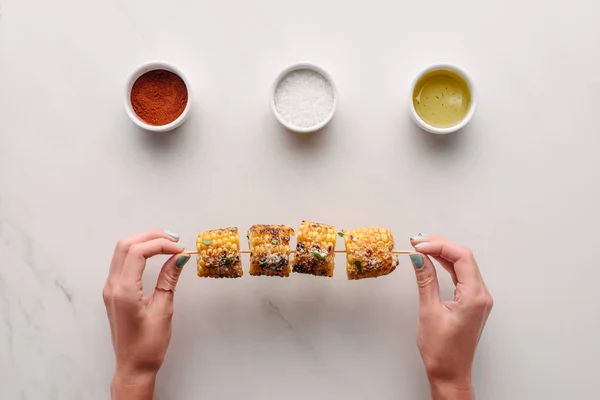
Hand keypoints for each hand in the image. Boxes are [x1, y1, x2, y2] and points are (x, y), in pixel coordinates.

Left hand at [102, 230, 190, 399]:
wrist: (133, 366)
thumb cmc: (148, 345)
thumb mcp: (164, 309)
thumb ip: (169, 279)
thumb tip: (179, 258)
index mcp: (123, 290)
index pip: (138, 252)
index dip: (160, 245)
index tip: (180, 250)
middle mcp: (112, 286)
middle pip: (126, 245)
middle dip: (151, 237)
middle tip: (174, 240)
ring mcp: (110, 288)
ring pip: (122, 251)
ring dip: (144, 242)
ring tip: (167, 244)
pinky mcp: (113, 291)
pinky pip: (122, 262)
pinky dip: (138, 252)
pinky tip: (155, 255)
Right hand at [408, 235, 492, 399]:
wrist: (450, 373)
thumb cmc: (442, 351)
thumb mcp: (429, 311)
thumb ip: (426, 280)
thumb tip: (419, 258)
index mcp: (475, 297)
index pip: (461, 258)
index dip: (439, 246)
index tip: (419, 245)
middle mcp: (481, 295)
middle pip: (464, 258)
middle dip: (441, 245)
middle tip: (417, 241)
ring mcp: (479, 298)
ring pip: (463, 265)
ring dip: (443, 253)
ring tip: (422, 247)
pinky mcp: (472, 302)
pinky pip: (462, 276)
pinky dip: (447, 265)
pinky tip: (433, 260)